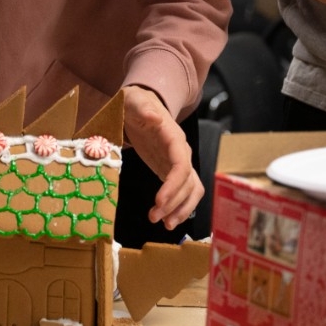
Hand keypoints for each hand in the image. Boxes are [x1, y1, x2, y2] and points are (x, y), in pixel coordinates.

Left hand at [121, 86, 202, 229]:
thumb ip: (143, 108)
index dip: (173, 184)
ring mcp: (178, 162)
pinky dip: (178, 206)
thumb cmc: (136, 102)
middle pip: (187, 182)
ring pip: (191, 190)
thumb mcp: (135, 101)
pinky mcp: (170, 170)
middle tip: (154, 217)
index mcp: (173, 137)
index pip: (181, 164)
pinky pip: (182, 191)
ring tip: (163, 224)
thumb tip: (154, 118)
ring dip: (180, 209)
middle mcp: (181, 152)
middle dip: (173, 202)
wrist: (139, 104)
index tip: (159, 201)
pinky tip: (166, 218)